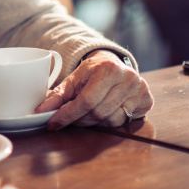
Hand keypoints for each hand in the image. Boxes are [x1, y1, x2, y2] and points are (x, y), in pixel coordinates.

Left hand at [33, 50, 152, 128]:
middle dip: (79, 119)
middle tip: (70, 118)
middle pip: (98, 112)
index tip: (53, 123)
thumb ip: (58, 95)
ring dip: (94, 121)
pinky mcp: (147, 100)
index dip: (68, 115)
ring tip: (86, 113)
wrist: (115, 65)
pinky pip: (123, 121)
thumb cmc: (92, 72)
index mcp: (108, 69)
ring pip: (110, 120)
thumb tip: (41, 110)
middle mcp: (127, 78)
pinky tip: (104, 111)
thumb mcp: (74, 79)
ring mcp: (139, 90)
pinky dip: (109, 121)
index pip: (86, 100)